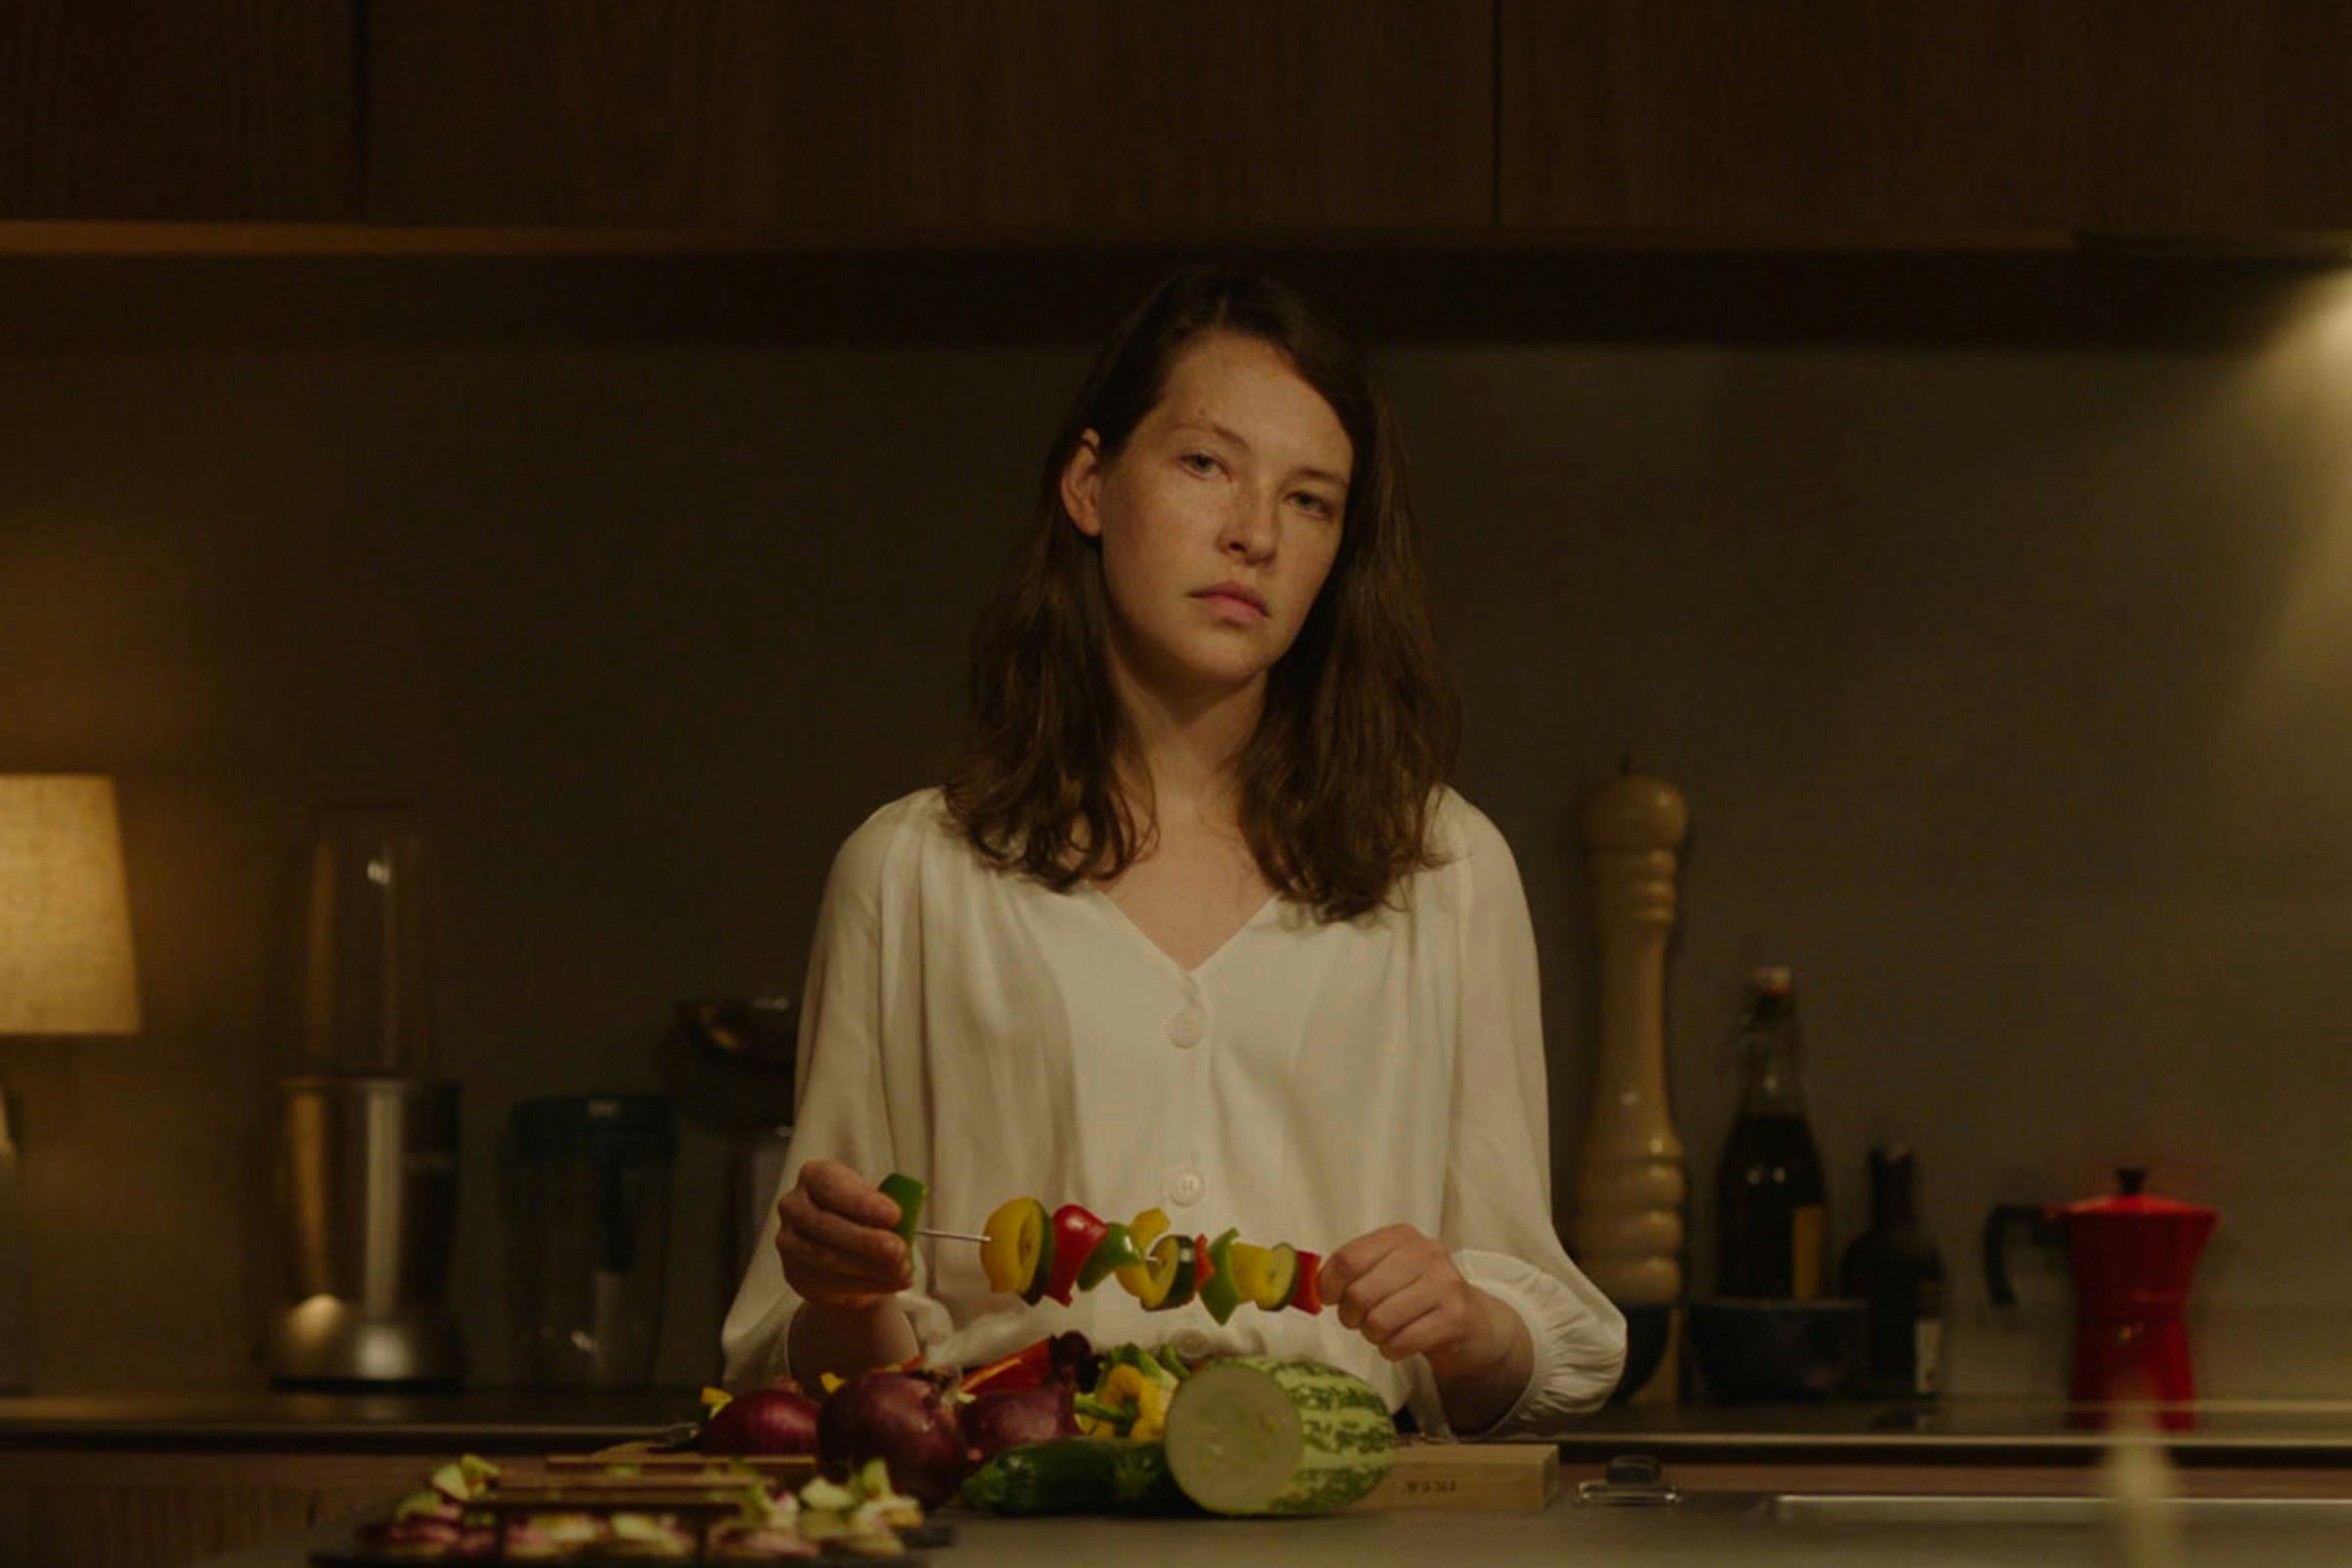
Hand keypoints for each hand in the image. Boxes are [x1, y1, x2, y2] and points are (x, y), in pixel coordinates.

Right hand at [774, 1158, 911, 1308]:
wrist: (845, 1252)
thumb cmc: (862, 1218)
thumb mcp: (876, 1204)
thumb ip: (885, 1210)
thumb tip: (905, 1225)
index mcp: (815, 1176)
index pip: (831, 1185)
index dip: (862, 1202)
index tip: (895, 1215)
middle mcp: (794, 1205)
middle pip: (825, 1224)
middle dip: (866, 1240)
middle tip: (899, 1250)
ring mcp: (789, 1241)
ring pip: (826, 1257)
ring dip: (868, 1267)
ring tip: (901, 1270)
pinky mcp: (794, 1273)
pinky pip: (829, 1282)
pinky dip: (866, 1284)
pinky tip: (891, 1283)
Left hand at [1320, 1223, 1522, 1382]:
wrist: (1475, 1323)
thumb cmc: (1419, 1297)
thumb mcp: (1389, 1271)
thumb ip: (1354, 1271)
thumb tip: (1311, 1286)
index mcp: (1402, 1236)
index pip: (1349, 1259)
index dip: (1329, 1285)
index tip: (1328, 1299)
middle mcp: (1426, 1253)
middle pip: (1361, 1292)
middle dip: (1350, 1316)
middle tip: (1357, 1322)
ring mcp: (1444, 1284)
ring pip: (1380, 1320)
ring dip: (1373, 1335)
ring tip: (1382, 1333)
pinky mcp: (1455, 1317)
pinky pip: (1402, 1341)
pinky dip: (1392, 1350)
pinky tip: (1400, 1344)